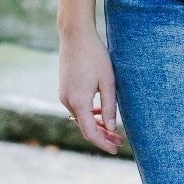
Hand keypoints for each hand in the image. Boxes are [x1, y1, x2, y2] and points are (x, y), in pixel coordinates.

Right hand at [58, 27, 121, 154]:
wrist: (75, 35)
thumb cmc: (95, 56)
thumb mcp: (107, 82)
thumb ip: (109, 107)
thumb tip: (111, 128)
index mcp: (78, 102)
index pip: (90, 132)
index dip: (103, 143)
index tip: (115, 149)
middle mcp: (67, 101)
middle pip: (85, 127)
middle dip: (102, 135)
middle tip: (119, 141)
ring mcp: (64, 95)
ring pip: (81, 118)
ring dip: (96, 124)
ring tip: (113, 129)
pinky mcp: (65, 89)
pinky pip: (77, 108)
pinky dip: (89, 114)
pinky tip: (100, 113)